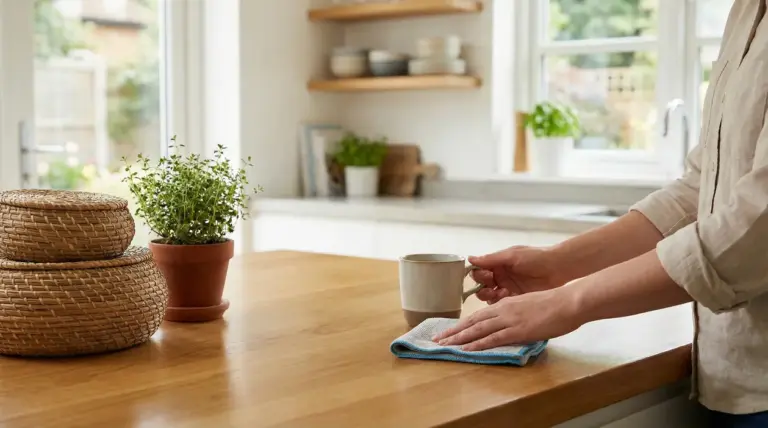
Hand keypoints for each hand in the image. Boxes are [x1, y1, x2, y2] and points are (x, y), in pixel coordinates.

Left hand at [432, 288, 582, 350]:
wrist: (568, 301)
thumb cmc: (555, 304)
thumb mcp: (530, 305)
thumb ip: (518, 314)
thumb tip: (512, 323)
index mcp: (506, 303)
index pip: (479, 315)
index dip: (463, 323)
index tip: (450, 330)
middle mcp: (503, 310)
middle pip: (472, 321)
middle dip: (453, 331)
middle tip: (438, 339)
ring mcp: (509, 320)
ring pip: (477, 329)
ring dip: (459, 337)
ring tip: (444, 345)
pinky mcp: (517, 330)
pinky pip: (493, 338)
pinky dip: (477, 344)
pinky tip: (466, 349)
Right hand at [470, 246, 568, 303]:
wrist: (559, 267)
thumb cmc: (536, 257)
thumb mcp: (512, 255)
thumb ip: (491, 259)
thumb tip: (470, 259)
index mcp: (498, 265)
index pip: (480, 272)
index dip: (478, 275)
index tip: (485, 275)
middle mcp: (501, 277)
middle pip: (482, 286)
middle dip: (483, 288)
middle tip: (491, 286)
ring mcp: (508, 289)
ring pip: (490, 297)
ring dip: (491, 296)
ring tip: (500, 292)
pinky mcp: (517, 300)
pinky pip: (502, 305)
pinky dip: (501, 303)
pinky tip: (507, 297)